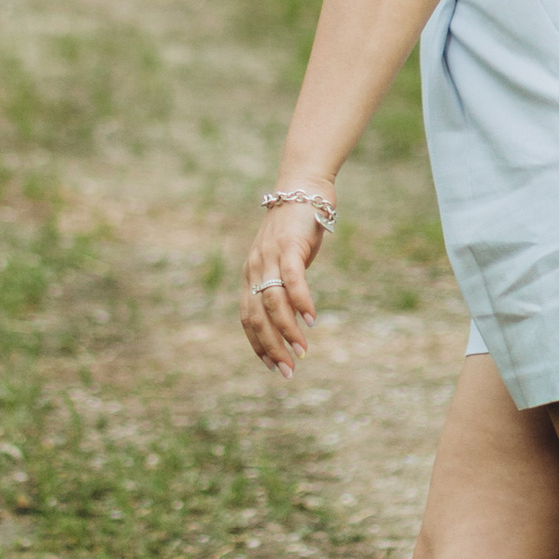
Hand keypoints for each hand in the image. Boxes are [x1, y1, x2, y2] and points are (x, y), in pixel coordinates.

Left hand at [239, 193, 328, 374]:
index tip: (274, 367)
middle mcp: (254, 267)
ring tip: (301, 351)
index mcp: (250, 274)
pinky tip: (310, 321)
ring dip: (287, 330)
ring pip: (273, 302)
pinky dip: (300, 301)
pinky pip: (292, 278)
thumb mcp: (284, 260)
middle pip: (257, 316)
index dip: (259, 345)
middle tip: (288, 371)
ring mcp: (270, 256)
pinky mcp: (289, 245)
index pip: (247, 318)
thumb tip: (292, 316)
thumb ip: (283, 285)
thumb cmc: (296, 228)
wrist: (303, 187)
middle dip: (271, 347)